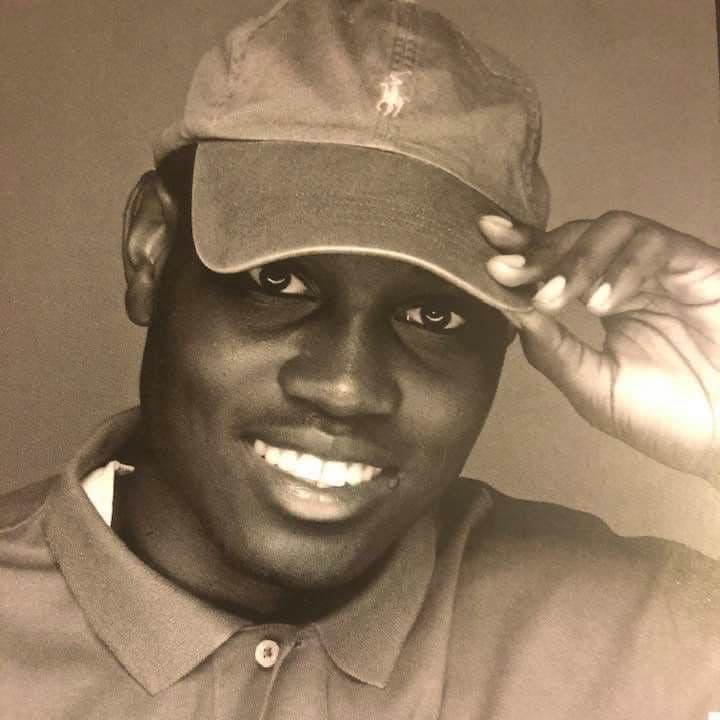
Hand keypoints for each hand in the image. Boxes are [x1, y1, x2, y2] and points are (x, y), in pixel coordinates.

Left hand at [479, 212, 719, 482]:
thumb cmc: (664, 419)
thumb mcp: (592, 386)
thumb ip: (551, 349)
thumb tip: (509, 308)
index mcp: (605, 301)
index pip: (559, 261)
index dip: (524, 246)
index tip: (484, 240)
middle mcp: (631, 278)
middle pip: (578, 235)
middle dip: (538, 250)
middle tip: (507, 268)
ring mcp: (665, 270)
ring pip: (614, 229)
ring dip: (576, 260)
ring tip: (557, 300)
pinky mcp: (700, 266)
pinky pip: (655, 245)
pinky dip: (621, 269)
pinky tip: (602, 304)